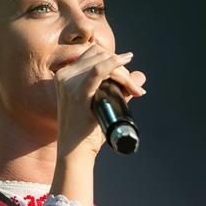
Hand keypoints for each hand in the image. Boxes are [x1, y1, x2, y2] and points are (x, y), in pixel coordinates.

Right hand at [53, 42, 146, 159]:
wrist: (75, 152)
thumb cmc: (87, 132)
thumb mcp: (104, 104)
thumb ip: (121, 89)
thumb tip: (141, 75)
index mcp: (65, 75)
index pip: (93, 54)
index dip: (114, 59)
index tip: (128, 77)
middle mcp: (64, 75)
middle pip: (99, 55)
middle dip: (121, 67)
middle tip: (135, 88)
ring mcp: (68, 82)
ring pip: (102, 61)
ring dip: (123, 73)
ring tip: (134, 90)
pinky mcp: (77, 93)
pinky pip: (99, 70)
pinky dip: (115, 64)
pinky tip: (126, 62)